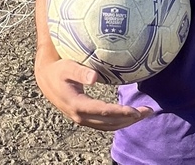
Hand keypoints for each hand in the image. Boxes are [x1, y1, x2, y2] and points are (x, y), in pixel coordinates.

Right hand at [34, 55, 151, 130]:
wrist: (46, 79)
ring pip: (108, 126)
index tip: (136, 111)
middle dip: (130, 119)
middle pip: (109, 122)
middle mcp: (80, 116)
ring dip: (126, 122)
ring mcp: (82, 119)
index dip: (121, 112)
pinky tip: (129, 116)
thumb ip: (80, 71)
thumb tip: (95, 77)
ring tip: (144, 114)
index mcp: (77, 104)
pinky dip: (118, 122)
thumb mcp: (68, 66)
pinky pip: (104, 125)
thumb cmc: (59, 69)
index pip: (104, 111)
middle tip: (148, 111)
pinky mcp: (84, 118)